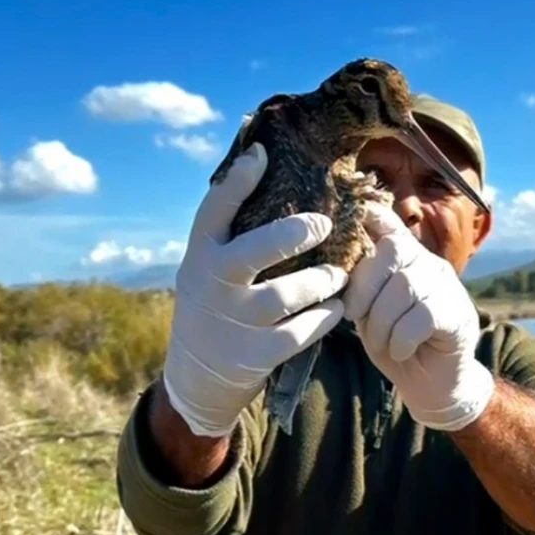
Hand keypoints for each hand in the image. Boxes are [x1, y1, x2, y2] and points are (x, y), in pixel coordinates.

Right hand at [161, 142, 347, 437]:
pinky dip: (324, 318)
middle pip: (256, 250)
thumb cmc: (215, 307)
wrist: (196, 379)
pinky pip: (300, 332)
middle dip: (294, 233)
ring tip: (339, 275)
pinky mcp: (254, 355)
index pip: (213, 211)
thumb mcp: (208, 269)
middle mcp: (212, 284)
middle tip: (324, 225)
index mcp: (200, 256)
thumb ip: (230, 235)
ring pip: (287, 294)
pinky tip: (337, 309)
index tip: (262, 154)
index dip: (237, 180)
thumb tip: (261, 167)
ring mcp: (232, 321)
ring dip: (321, 281)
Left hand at [341, 202, 494, 431]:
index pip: (390, 225)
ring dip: (381, 320)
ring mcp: (447, 287)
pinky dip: (401, 338)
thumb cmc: (395, 345)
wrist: (432, 386)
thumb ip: (361, 287)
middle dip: (364, 286)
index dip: (372, 215)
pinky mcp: (458, 314)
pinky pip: (422, 316)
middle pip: (393, 252)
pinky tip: (401, 350)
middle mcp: (428, 264)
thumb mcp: (370, 313)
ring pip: (405, 286)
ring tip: (380, 342)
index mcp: (404, 260)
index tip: (355, 213)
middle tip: (353, 317)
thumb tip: (335, 267)